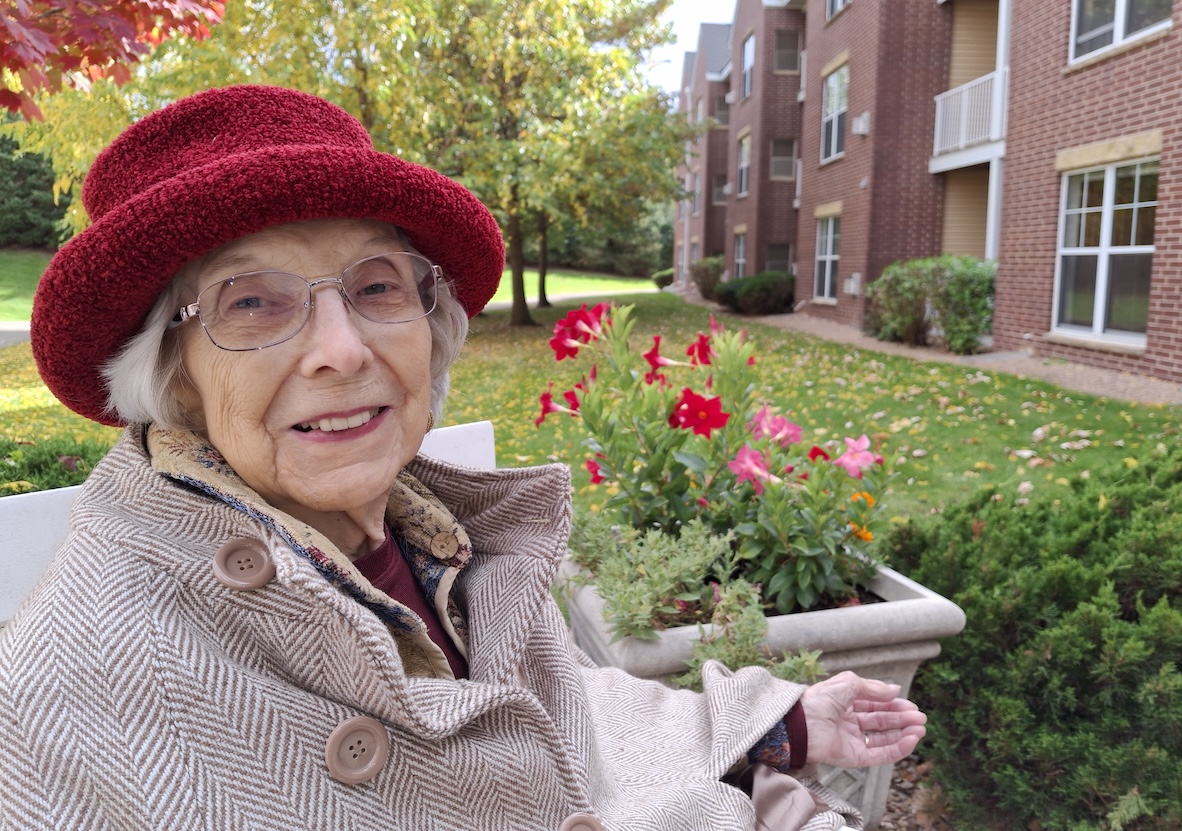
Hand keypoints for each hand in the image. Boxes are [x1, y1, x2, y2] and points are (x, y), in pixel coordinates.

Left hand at [799, 671, 926, 768]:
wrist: (800, 724)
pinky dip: (897, 749)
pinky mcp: (854, 758)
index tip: (911, 706)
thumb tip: (895, 690)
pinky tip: (911, 740)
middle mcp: (849, 723)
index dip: (893, 705)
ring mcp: (852, 741)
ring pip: (884, 739)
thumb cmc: (818, 701)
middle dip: (902, 720)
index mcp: (845, 704)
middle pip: (882, 722)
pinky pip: (880, 754)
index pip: (875, 705)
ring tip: (920, 729)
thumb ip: (873, 688)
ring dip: (903, 734)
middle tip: (921, 718)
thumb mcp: (848, 684)